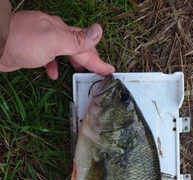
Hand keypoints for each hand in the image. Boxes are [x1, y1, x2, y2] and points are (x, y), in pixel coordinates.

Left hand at [0, 11, 114, 78]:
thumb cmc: (22, 42)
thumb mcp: (52, 41)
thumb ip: (75, 39)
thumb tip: (98, 31)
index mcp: (61, 31)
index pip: (85, 47)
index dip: (98, 60)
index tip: (109, 70)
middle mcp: (54, 34)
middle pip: (77, 47)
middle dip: (90, 60)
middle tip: (99, 72)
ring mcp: (43, 41)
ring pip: (64, 52)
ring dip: (75, 62)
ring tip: (81, 74)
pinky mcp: (33, 50)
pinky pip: (49, 57)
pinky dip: (55, 65)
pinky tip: (54, 74)